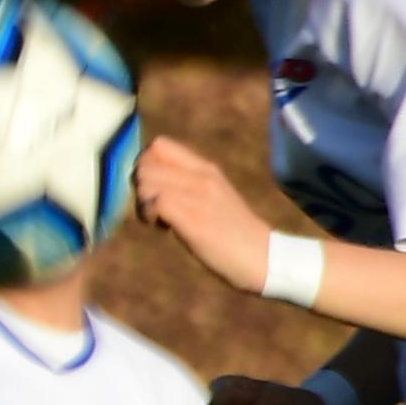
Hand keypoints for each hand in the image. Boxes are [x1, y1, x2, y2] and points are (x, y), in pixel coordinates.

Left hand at [131, 131, 293, 287]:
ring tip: (159, 220)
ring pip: (146, 181)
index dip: (146, 166)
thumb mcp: (211, 198)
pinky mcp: (195, 219)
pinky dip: (150, 217)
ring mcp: (199, 196)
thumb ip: (186, 185)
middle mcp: (202, 176)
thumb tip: (147, 183)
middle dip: (140, 187)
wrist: (266, 259)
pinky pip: (155, 203)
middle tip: (154, 209)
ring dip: (143, 203)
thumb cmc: (233, 234)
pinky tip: (164, 229)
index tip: (154, 189)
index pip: (159, 145)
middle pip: (145, 163)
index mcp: (206, 169)